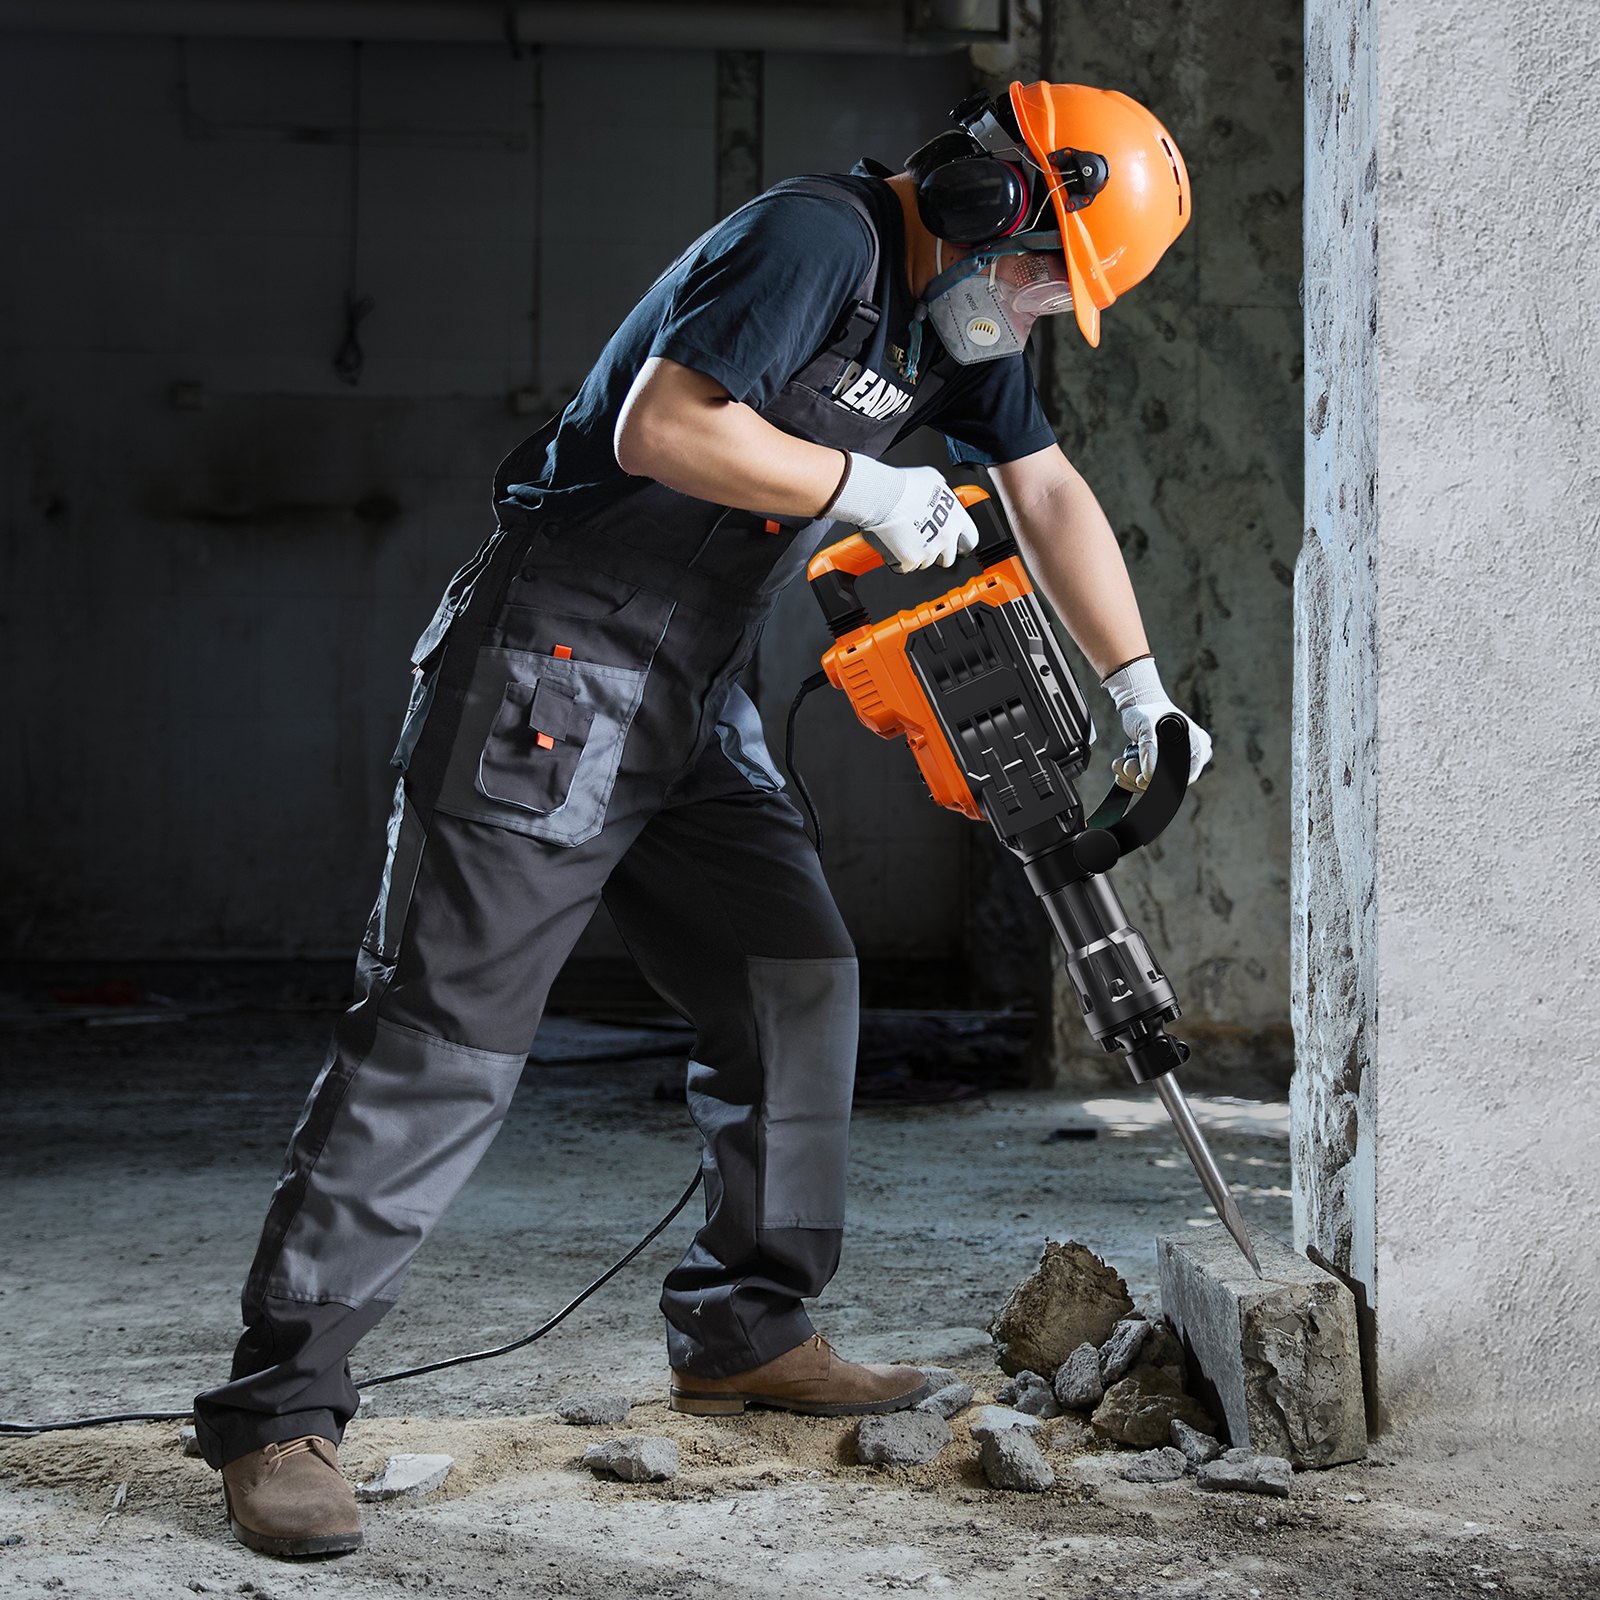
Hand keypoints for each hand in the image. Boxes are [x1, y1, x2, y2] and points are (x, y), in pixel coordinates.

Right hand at [826, 453, 978, 572]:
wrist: (882, 496)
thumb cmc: (903, 486)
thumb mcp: (934, 480)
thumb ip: (942, 495)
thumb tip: (940, 497)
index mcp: (956, 518)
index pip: (971, 539)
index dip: (962, 542)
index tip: (958, 545)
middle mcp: (945, 537)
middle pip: (949, 558)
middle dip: (938, 553)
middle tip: (925, 543)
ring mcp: (928, 551)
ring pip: (926, 563)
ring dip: (917, 554)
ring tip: (905, 538)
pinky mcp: (909, 561)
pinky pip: (906, 567)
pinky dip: (899, 559)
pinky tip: (893, 544)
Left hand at [1102, 656, 1213, 791]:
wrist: (1139, 706)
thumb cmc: (1147, 711)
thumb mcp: (1147, 726)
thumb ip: (1150, 749)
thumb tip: (1150, 776)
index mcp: (1198, 744)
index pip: (1186, 775)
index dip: (1163, 781)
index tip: (1141, 778)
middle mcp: (1191, 757)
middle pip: (1168, 782)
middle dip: (1140, 777)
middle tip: (1126, 763)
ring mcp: (1176, 763)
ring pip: (1153, 784)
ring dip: (1131, 776)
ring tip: (1121, 762)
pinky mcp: (1161, 767)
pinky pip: (1145, 782)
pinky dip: (1130, 777)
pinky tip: (1122, 765)